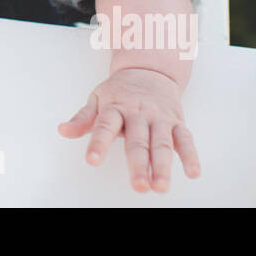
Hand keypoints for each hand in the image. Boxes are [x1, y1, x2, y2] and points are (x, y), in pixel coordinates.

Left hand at [57, 67, 200, 192]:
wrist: (149, 69)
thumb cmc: (120, 90)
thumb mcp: (98, 98)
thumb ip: (83, 118)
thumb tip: (63, 131)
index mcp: (116, 107)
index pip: (105, 126)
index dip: (98, 143)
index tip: (92, 160)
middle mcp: (138, 114)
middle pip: (138, 141)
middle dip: (139, 164)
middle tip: (139, 186)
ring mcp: (159, 118)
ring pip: (162, 143)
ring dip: (162, 166)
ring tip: (160, 186)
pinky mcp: (176, 122)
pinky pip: (185, 139)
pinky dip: (190, 155)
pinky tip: (192, 172)